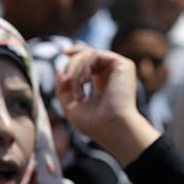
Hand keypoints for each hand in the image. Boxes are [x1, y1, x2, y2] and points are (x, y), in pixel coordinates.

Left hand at [56, 46, 158, 164]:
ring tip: (77, 92)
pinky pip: (93, 55)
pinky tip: (83, 83)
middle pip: (87, 55)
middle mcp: (112, 74)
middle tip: (65, 82)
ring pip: (88, 55)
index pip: (89, 62)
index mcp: (103, 83)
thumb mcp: (70, 105)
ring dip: (75, 71)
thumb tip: (60, 70)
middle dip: (72, 66)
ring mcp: (118, 69)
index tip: (64, 55)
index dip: (76, 55)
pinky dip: (82, 68)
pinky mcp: (122, 64)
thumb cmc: (94, 123)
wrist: (111, 128)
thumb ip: (63, 88)